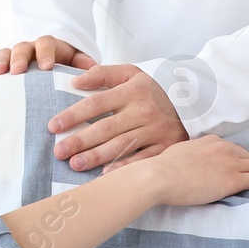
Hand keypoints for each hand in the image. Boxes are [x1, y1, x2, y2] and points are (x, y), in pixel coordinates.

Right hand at [0, 35, 96, 77]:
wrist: (51, 63)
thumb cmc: (65, 64)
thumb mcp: (77, 61)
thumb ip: (83, 64)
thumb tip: (92, 68)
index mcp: (48, 46)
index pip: (46, 44)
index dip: (46, 54)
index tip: (46, 67)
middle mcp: (28, 48)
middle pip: (21, 48)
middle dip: (19, 59)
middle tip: (17, 71)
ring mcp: (12, 57)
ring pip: (4, 54)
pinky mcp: (1, 68)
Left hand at [48, 63, 188, 171]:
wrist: (194, 99)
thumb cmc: (154, 87)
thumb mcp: (132, 73)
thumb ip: (103, 74)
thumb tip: (76, 80)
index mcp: (132, 90)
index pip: (96, 104)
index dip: (73, 115)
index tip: (54, 126)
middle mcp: (143, 111)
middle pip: (106, 128)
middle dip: (80, 141)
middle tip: (58, 151)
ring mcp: (156, 130)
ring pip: (121, 145)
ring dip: (96, 156)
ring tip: (75, 164)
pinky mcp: (167, 146)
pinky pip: (143, 159)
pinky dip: (125, 167)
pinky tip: (106, 174)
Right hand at [147, 135, 248, 205]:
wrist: (160, 176)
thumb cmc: (163, 168)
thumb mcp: (179, 153)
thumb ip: (191, 155)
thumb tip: (190, 161)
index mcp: (210, 141)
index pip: (233, 149)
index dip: (243, 158)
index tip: (246, 165)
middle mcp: (223, 148)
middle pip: (248, 157)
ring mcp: (229, 163)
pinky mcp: (232, 179)